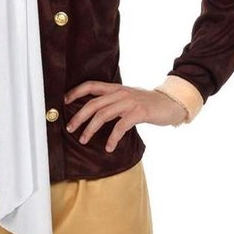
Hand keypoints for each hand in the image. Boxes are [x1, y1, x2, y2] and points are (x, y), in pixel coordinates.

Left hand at [63, 81, 186, 151]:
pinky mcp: (139, 113)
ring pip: (103, 115)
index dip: (76, 92)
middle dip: (79, 117)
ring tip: (83, 140)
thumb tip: (93, 113)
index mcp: (116, 88)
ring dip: (90, 129)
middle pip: (93, 103)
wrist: (170, 104)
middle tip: (70, 129)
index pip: (92, 85)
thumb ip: (112, 103)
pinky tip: (109, 147)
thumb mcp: (127, 99)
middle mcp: (120, 93)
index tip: (64, 101)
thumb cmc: (147, 104)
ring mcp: (129, 102)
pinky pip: (120, 126)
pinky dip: (112, 138)